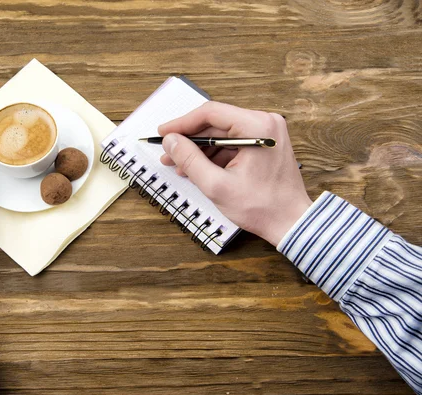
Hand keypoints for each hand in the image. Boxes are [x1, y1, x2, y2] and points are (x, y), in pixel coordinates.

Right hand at [158, 102, 311, 246]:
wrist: (290, 222)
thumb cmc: (262, 207)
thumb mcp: (217, 185)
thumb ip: (190, 160)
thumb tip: (170, 141)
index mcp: (257, 126)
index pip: (210, 113)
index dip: (182, 123)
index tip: (163, 133)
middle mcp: (265, 123)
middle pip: (216, 122)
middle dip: (189, 139)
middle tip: (168, 152)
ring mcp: (267, 133)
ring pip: (223, 133)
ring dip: (200, 149)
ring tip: (179, 165)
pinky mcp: (265, 144)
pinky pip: (233, 142)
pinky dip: (215, 154)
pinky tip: (199, 168)